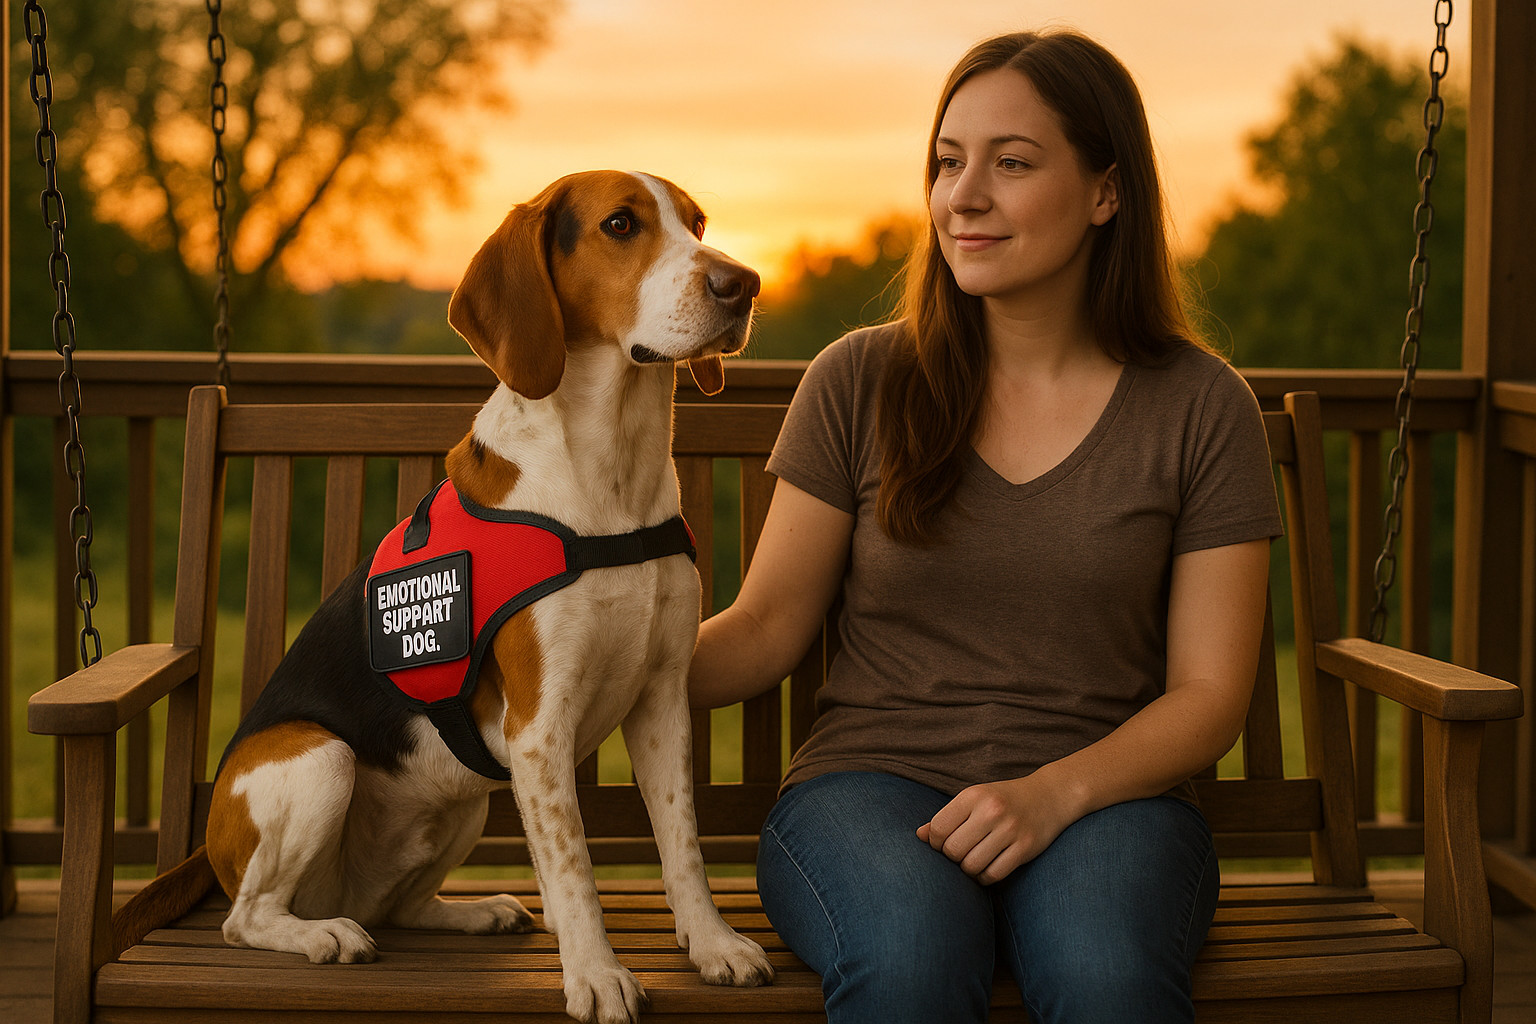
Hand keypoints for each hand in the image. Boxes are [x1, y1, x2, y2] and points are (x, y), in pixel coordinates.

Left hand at [916, 775, 1075, 884]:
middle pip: (953, 850)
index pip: (938, 828)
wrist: (1049, 795)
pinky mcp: (1025, 848)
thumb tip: (920, 836)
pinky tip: (987, 868)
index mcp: (973, 795)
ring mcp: (1010, 830)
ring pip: (972, 866)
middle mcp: (991, 811)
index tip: (944, 843)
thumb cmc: (1003, 799)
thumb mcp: (974, 799)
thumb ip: (947, 817)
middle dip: (952, 858)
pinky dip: (985, 877)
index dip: (936, 843)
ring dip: (968, 870)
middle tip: (961, 854)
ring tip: (973, 861)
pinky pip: (994, 875)